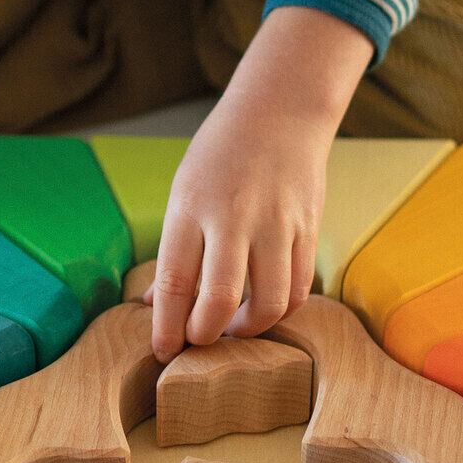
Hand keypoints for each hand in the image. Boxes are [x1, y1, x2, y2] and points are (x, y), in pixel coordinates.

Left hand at [145, 6, 375, 361]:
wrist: (279, 113)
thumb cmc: (221, 154)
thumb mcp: (183, 191)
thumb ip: (174, 249)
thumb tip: (155, 303)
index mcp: (192, 206)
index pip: (174, 281)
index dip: (167, 325)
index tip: (163, 350)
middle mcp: (234, 216)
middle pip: (219, 299)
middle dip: (205, 335)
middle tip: (199, 340)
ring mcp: (276, 223)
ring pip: (269, 302)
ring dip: (248, 328)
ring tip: (234, 326)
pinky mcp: (308, 228)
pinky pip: (299, 287)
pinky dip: (280, 309)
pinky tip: (264, 306)